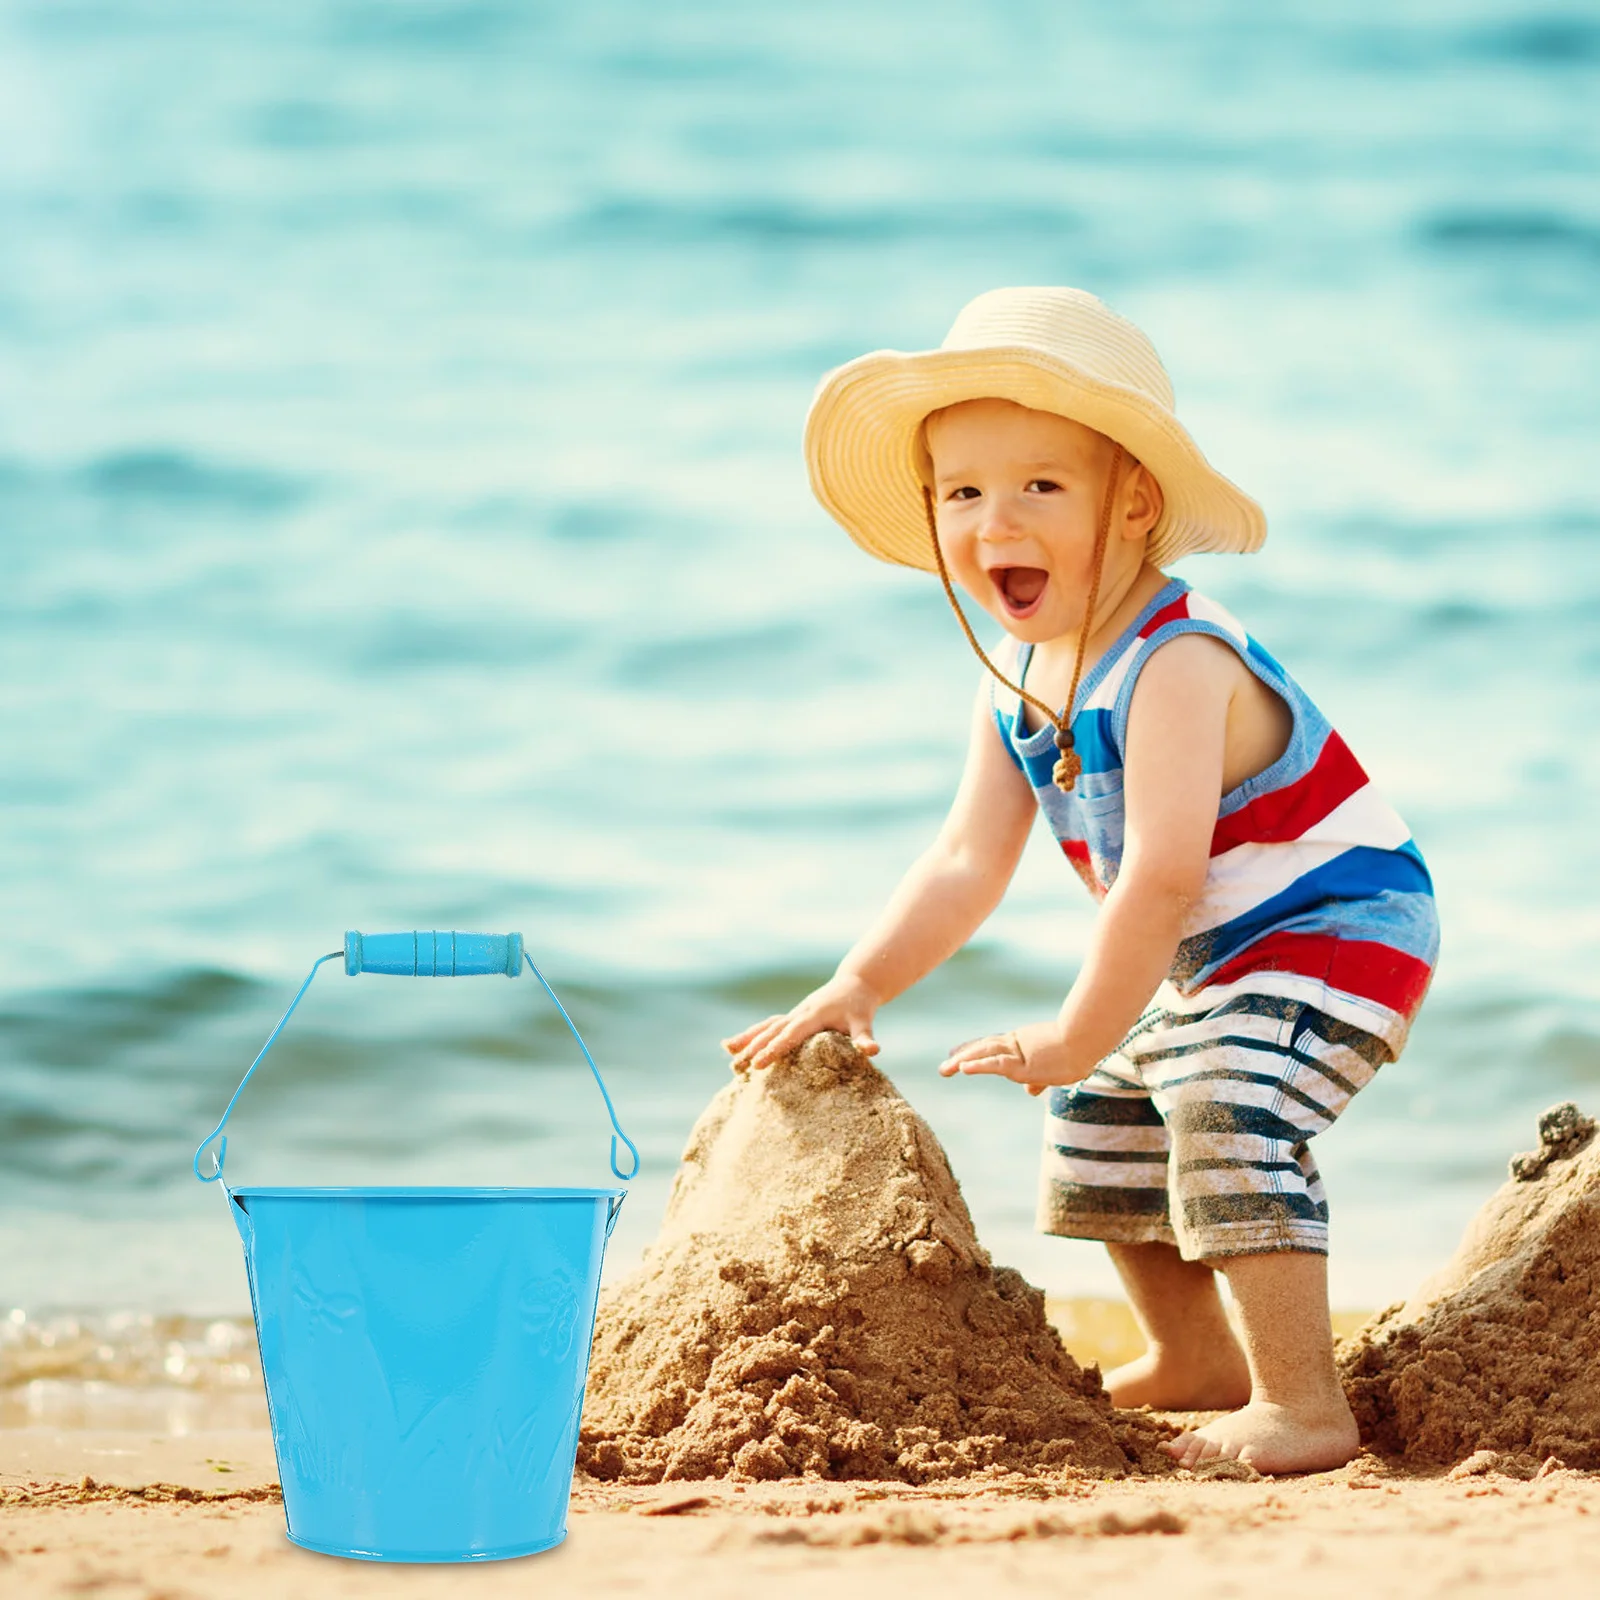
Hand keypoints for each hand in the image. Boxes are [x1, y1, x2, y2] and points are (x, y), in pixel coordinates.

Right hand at [721, 973, 882, 1072]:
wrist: (854, 984)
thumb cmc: (860, 1006)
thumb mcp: (864, 1021)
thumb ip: (865, 1037)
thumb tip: (872, 1051)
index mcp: (814, 1015)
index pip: (791, 1035)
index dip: (775, 1049)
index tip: (758, 1064)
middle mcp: (798, 1013)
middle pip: (772, 1031)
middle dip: (753, 1048)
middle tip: (737, 1066)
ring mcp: (793, 1014)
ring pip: (765, 1026)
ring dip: (747, 1039)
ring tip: (728, 1053)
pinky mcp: (791, 1017)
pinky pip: (767, 1026)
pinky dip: (751, 1034)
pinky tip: (733, 1045)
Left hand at [936, 1020, 1086, 1096]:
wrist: (1090, 1037)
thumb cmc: (1079, 1050)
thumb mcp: (1058, 1068)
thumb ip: (1040, 1079)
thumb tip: (1030, 1092)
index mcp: (1024, 1043)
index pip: (994, 1047)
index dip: (976, 1051)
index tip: (959, 1055)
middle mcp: (1017, 1044)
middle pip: (984, 1048)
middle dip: (963, 1056)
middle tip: (945, 1066)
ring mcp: (1020, 1052)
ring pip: (985, 1054)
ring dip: (963, 1061)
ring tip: (945, 1069)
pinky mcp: (1024, 1063)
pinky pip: (996, 1063)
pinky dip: (978, 1065)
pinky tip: (963, 1067)